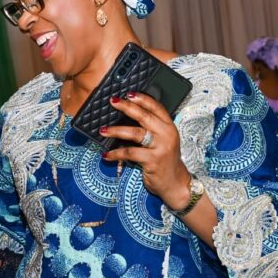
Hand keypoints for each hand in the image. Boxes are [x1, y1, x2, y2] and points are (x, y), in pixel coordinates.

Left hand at [100, 92, 189, 210]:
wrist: (175, 183)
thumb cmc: (165, 160)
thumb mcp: (164, 141)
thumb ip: (152, 129)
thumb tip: (128, 117)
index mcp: (169, 126)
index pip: (157, 107)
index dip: (143, 99)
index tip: (128, 93)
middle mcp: (167, 134)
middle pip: (144, 116)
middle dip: (127, 107)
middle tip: (113, 102)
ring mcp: (160, 147)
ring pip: (135, 133)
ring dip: (116, 131)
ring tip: (103, 130)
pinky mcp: (153, 161)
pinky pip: (130, 153)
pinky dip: (116, 153)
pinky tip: (107, 154)